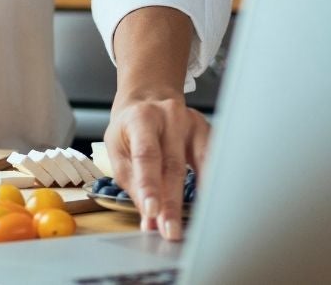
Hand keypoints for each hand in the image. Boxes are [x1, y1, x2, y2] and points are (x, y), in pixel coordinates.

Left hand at [104, 90, 209, 241]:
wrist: (149, 99)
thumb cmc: (130, 128)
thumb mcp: (118, 148)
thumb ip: (132, 182)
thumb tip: (148, 217)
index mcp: (142, 119)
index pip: (146, 155)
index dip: (150, 185)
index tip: (152, 212)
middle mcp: (170, 117)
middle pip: (173, 166)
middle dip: (172, 203)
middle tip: (170, 231)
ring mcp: (193, 123)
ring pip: (199, 165)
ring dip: (195, 198)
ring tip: (190, 224)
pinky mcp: (208, 131)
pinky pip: (212, 161)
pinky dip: (210, 185)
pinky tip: (209, 205)